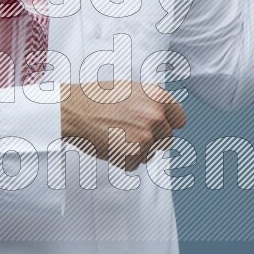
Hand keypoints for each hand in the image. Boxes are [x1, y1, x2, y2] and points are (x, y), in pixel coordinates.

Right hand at [60, 80, 186, 171]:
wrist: (74, 110)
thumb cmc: (96, 98)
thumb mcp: (131, 89)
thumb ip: (152, 102)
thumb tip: (166, 116)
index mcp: (158, 97)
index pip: (180, 119)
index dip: (169, 124)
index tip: (162, 128)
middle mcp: (156, 117)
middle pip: (167, 139)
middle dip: (152, 139)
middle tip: (129, 132)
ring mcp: (146, 137)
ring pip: (150, 153)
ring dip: (136, 150)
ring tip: (116, 135)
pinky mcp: (133, 155)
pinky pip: (135, 164)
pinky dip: (123, 159)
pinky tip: (111, 144)